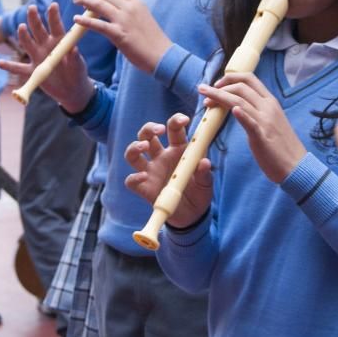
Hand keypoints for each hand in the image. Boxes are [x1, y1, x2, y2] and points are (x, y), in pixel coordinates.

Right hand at [0, 3, 94, 111]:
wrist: (71, 90)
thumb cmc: (78, 73)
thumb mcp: (78, 65)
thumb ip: (75, 58)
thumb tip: (74, 49)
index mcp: (59, 42)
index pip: (56, 26)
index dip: (54, 16)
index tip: (53, 5)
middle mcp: (46, 46)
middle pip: (38, 30)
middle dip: (35, 19)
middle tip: (32, 8)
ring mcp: (38, 57)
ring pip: (28, 44)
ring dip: (23, 36)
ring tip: (21, 27)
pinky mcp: (33, 71)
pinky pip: (19, 68)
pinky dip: (9, 66)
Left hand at [73, 0, 171, 73]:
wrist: (162, 55)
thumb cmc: (153, 40)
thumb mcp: (144, 18)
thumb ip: (131, 11)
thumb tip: (119, 9)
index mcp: (137, 2)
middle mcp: (130, 8)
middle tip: (83, 1)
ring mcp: (124, 20)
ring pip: (99, 4)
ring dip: (85, 1)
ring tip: (76, 1)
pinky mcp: (118, 34)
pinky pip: (97, 24)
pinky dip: (85, 21)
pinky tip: (76, 19)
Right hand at [124, 113, 212, 227]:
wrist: (192, 216)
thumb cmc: (199, 193)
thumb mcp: (206, 183)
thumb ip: (205, 173)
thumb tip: (205, 163)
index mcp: (178, 149)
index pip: (173, 129)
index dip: (176, 121)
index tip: (184, 120)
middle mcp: (161, 157)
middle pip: (147, 135)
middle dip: (150, 128)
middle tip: (159, 130)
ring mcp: (150, 172)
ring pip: (133, 153)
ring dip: (135, 146)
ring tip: (144, 146)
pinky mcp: (144, 188)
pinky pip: (132, 181)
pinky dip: (134, 178)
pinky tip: (142, 177)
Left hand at [197, 72, 305, 183]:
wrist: (296, 165)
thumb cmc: (281, 146)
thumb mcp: (270, 121)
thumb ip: (257, 110)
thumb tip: (237, 105)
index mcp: (270, 101)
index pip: (249, 79)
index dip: (230, 78)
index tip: (217, 84)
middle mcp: (268, 107)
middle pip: (241, 87)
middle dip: (220, 86)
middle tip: (205, 92)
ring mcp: (266, 121)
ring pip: (240, 101)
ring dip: (219, 97)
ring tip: (205, 99)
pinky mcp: (262, 136)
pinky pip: (251, 122)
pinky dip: (241, 114)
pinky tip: (232, 110)